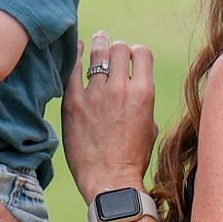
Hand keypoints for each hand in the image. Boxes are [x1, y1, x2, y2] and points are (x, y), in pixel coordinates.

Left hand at [61, 30, 157, 202]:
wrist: (109, 181)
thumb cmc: (132, 159)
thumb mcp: (150, 127)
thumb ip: (143, 103)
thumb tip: (135, 90)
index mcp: (144, 93)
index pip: (142, 53)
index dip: (137, 53)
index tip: (131, 58)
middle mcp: (120, 88)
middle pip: (119, 48)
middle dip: (117, 48)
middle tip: (111, 48)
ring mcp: (95, 94)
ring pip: (97, 53)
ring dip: (98, 45)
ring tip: (97, 40)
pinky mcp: (73, 102)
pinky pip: (72, 68)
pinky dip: (75, 54)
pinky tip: (76, 48)